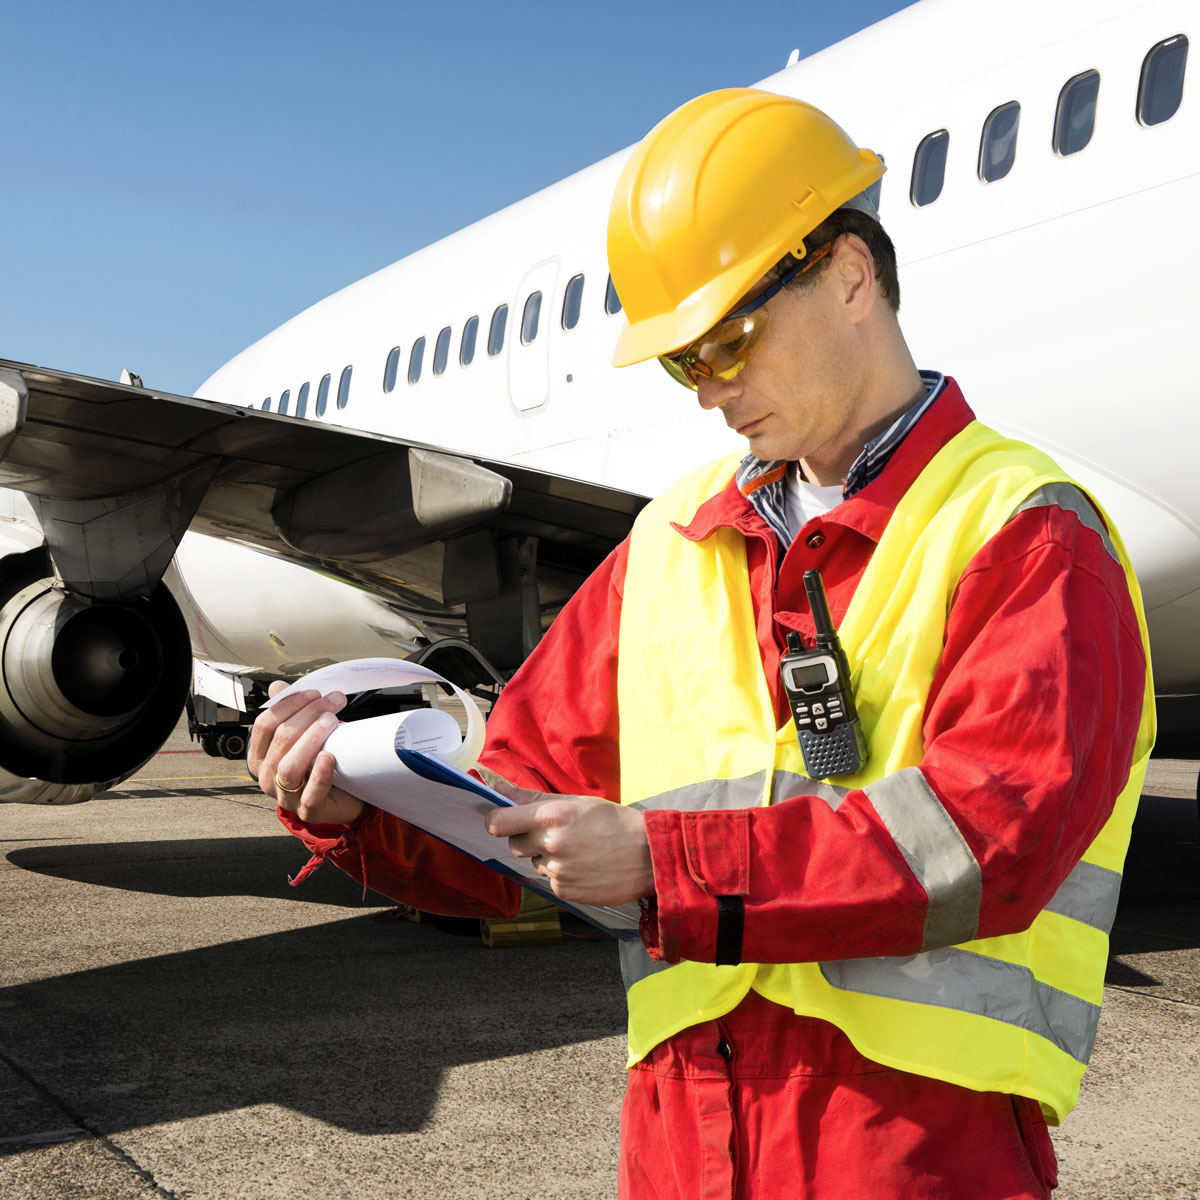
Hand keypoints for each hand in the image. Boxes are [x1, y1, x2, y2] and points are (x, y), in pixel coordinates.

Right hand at [248, 682, 364, 824]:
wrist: (349, 794)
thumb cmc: (323, 761)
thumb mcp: (306, 734)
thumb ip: (289, 711)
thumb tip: (277, 686)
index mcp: (261, 757)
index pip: (265, 725)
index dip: (288, 704)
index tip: (315, 693)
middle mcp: (267, 778)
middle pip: (280, 740)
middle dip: (308, 714)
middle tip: (334, 701)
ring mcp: (285, 797)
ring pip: (289, 767)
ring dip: (311, 739)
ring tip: (331, 722)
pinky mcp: (308, 811)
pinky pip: (310, 794)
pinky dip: (319, 774)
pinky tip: (329, 756)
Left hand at [485, 794, 654, 905]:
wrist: (648, 855)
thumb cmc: (614, 822)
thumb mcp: (576, 802)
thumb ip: (533, 799)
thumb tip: (497, 790)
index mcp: (551, 816)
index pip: (498, 823)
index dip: (496, 821)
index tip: (502, 821)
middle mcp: (550, 844)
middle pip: (514, 845)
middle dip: (527, 839)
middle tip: (554, 833)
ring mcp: (557, 871)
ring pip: (535, 863)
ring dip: (547, 858)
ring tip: (577, 850)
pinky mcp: (565, 892)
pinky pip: (550, 881)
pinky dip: (562, 875)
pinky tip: (584, 866)